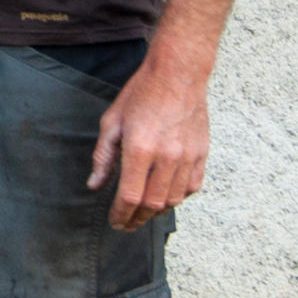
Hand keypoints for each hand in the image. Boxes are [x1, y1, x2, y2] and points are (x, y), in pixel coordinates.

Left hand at [88, 54, 210, 230]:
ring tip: (142, 214)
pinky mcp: (202, 154)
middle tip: (126, 223)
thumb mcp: (112, 122)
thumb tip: (95, 185)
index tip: (115, 222)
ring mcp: (187, 157)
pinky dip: (177, 198)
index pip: (130, 196)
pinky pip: (191, 188)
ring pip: (173, 200)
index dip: (121, 214)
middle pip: (152, 204)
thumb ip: (103, 157)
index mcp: (140, 148)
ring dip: (156, 212)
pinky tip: (165, 198)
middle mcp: (167, 157)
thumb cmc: (141, 94)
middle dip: (137, 219)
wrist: (178, 74)